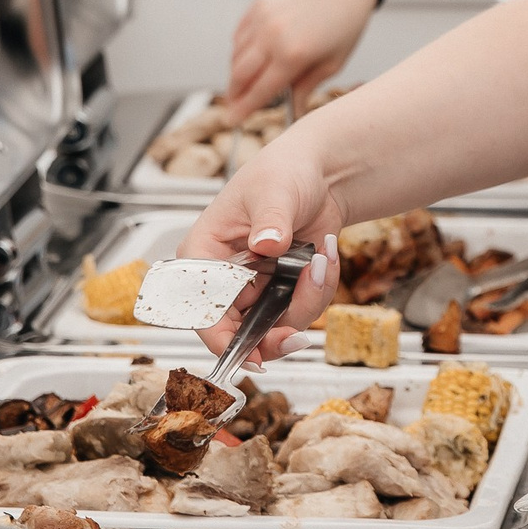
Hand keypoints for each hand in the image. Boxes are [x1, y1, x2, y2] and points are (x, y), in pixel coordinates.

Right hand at [175, 134, 344, 362]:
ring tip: (323, 260)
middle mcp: (225, 279)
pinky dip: (320, 290)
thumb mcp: (275, 192)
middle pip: (239, 331)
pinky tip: (326, 257)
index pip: (201, 310)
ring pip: (276, 326)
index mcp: (203, 255)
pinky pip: (301, 312)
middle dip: (275, 332)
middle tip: (297, 335)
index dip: (223, 339)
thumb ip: (271, 220)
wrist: (320, 175)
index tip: (252, 355)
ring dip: (307, 300)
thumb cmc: (283, 173)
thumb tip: (266, 243)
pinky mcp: (282, 292)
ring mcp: (255, 289)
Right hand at [228, 0, 378, 115]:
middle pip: (239, 74)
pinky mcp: (258, 4)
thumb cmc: (344, 26)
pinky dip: (239, 50)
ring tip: (246, 83)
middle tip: (235, 106)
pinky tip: (250, 58)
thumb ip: (305, 88)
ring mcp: (263, 17)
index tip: (233, 120)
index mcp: (294, 54)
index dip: (244, 109)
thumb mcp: (332, 65)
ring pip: (235, 55)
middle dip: (234, 94)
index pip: (260, 90)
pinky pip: (239, 34)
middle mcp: (273, 35)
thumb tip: (292, 113)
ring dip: (236, 73)